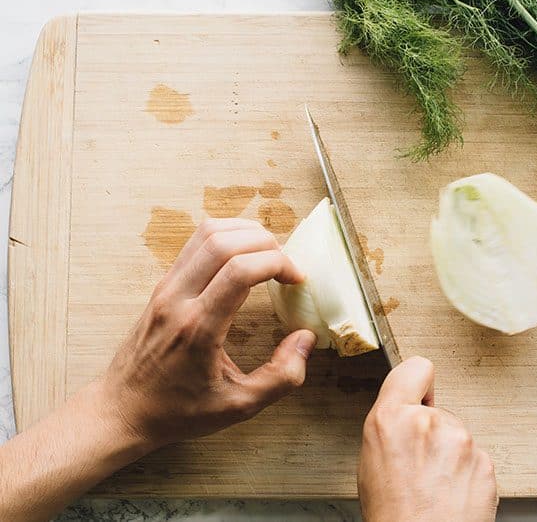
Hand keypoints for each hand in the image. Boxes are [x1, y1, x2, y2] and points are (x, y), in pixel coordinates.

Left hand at [98, 218, 316, 447]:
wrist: (123, 410)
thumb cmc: (178, 411)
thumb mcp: (239, 407)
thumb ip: (281, 377)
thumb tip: (306, 339)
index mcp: (199, 327)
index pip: (240, 270)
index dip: (278, 264)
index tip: (297, 279)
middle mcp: (178, 298)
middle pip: (225, 241)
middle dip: (267, 243)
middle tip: (286, 266)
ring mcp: (166, 287)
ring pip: (207, 232)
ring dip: (245, 233)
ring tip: (268, 254)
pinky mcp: (162, 284)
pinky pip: (195, 243)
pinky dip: (226, 237)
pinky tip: (242, 256)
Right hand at [358, 357, 497, 521]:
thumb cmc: (392, 514)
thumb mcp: (370, 458)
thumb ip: (391, 424)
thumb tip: (404, 413)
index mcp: (391, 418)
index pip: (416, 367)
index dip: (418, 383)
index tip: (420, 394)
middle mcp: (428, 422)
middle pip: (437, 409)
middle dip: (431, 430)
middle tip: (419, 463)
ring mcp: (461, 441)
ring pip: (456, 434)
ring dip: (449, 453)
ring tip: (434, 484)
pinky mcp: (484, 462)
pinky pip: (474, 457)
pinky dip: (466, 472)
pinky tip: (450, 493)